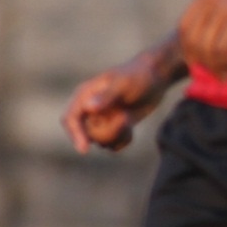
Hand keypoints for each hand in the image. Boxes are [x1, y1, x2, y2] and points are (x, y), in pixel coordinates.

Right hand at [62, 44, 182, 153]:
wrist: (155, 78)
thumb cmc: (138, 76)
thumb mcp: (124, 84)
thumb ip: (107, 96)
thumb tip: (88, 108)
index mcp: (84, 96)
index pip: (71, 119)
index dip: (75, 135)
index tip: (84, 150)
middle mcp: (89, 110)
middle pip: (87, 135)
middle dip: (107, 132)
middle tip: (125, 118)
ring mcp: (101, 120)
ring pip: (100, 142)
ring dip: (117, 135)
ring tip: (128, 118)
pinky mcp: (114, 127)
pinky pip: (113, 145)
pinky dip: (124, 140)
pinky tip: (131, 127)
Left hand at [178, 0, 226, 79]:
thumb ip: (218, 9)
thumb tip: (214, 31)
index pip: (184, 27)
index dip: (187, 47)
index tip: (198, 62)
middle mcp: (207, 1)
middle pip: (191, 39)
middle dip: (198, 61)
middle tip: (211, 73)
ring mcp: (221, 10)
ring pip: (205, 46)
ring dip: (212, 66)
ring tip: (223, 76)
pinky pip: (220, 48)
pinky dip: (222, 63)